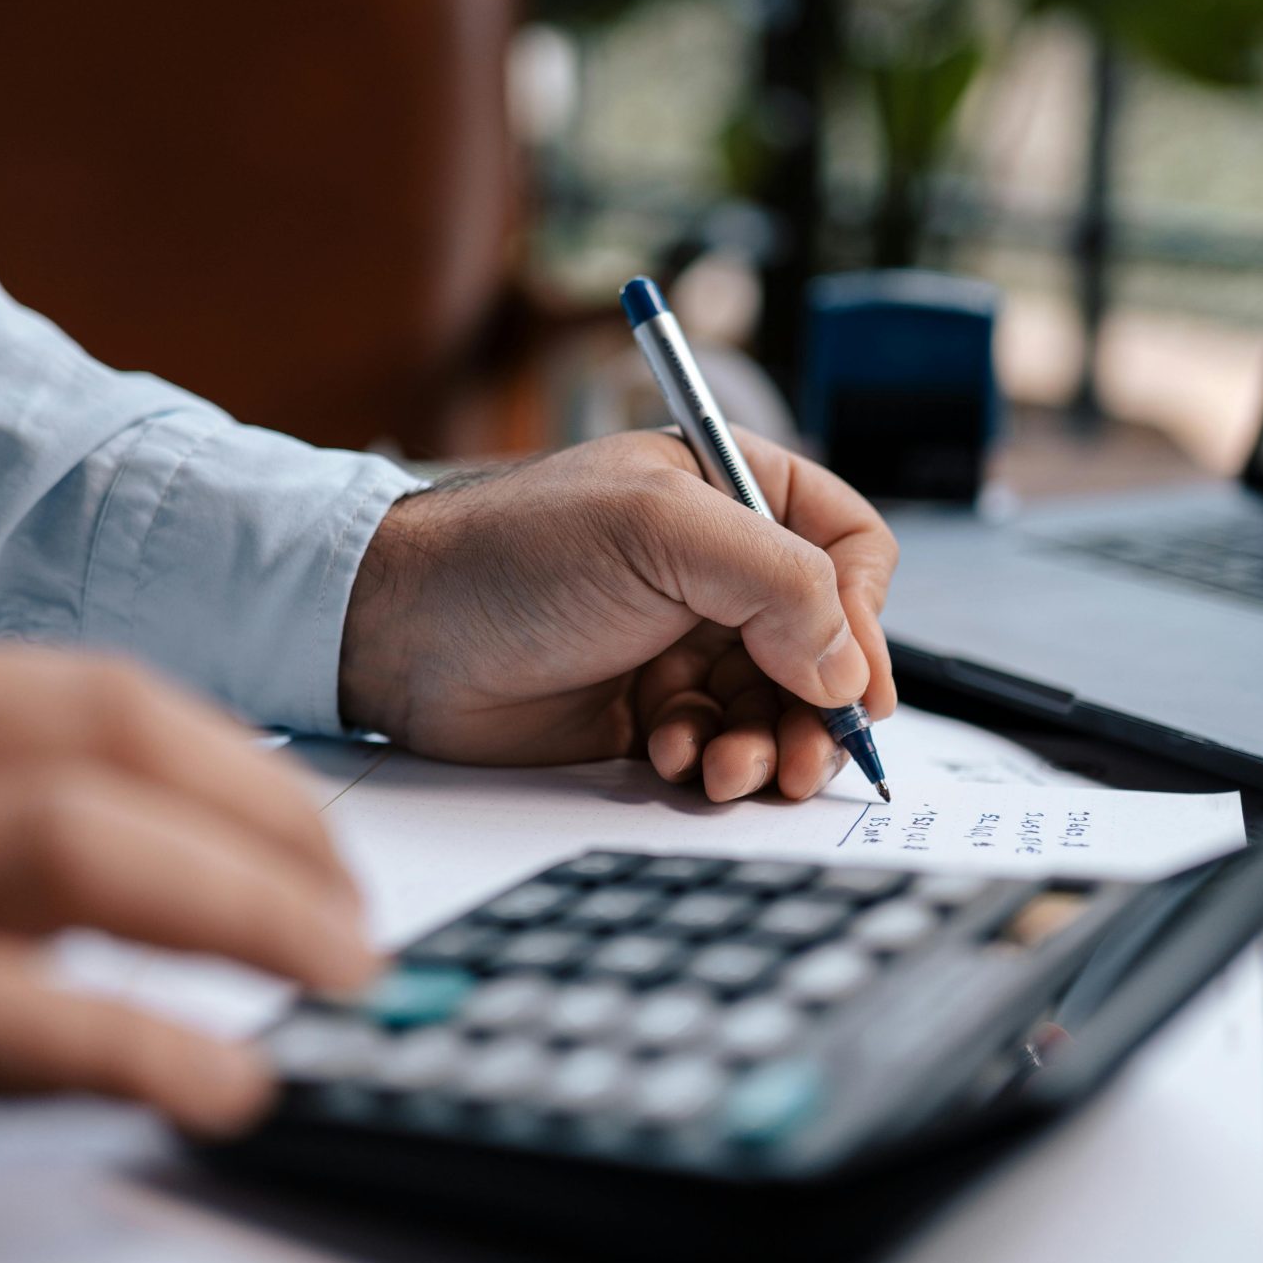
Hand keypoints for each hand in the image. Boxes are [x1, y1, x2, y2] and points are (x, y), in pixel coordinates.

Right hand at [0, 643, 372, 1209]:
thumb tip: (200, 858)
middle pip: (94, 743)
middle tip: (351, 927)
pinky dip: (135, 1043)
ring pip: (62, 840)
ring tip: (332, 981)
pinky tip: (221, 1084)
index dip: (235, 765)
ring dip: (238, 907)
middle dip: (263, 827)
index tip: (320, 846)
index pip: (80, 693)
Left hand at [340, 429, 897, 802]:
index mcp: (732, 494)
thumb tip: (846, 668)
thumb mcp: (659, 533)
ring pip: (775, 708)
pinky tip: (666, 756)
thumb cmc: (512, 552)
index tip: (854, 685)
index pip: (848, 550)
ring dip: (765, 745)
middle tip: (802, 759)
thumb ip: (776, 583)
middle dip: (818, 709)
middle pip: (824, 646)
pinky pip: (717, 745)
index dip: (864, 618)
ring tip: (726, 768)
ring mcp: (683, 641)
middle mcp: (717, 567)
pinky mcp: (646, 709)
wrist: (398, 631)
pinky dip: (707, 761)